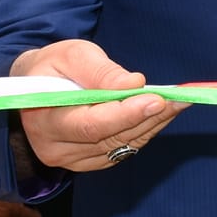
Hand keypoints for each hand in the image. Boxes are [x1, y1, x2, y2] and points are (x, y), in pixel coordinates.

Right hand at [13, 39, 183, 172]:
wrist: (38, 85)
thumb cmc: (54, 66)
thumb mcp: (72, 56)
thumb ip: (101, 71)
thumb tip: (133, 85)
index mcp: (45, 120)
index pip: (90, 124)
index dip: (126, 114)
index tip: (156, 100)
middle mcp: (55, 147)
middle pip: (111, 137)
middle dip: (148, 117)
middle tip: (179, 98)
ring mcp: (72, 159)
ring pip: (122, 145)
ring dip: (153, 124)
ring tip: (178, 102)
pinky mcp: (88, 161)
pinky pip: (123, 149)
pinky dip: (145, 130)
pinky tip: (161, 113)